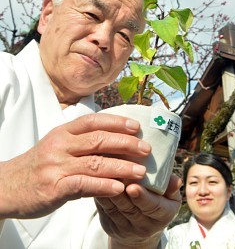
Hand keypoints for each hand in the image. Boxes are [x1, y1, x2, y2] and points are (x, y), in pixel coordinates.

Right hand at [0, 113, 150, 218]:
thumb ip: (82, 142)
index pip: (93, 121)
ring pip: (95, 163)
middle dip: (125, 143)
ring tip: (140, 170)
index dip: (116, 122)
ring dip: (121, 166)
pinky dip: (104, 186)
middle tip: (146, 148)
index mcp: (63, 132)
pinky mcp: (55, 188)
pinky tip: (119, 188)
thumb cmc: (40, 164)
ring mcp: (57, 166)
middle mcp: (60, 145)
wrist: (8, 186)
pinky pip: (84, 185)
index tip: (136, 126)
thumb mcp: (57, 145)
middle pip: (98, 140)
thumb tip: (115, 142)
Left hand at [95, 174, 181, 248]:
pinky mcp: (109, 224)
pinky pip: (103, 208)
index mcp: (162, 216)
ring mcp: (124, 226)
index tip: (133, 186)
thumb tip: (176, 179)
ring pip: (114, 208)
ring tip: (104, 174)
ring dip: (108, 192)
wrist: (142, 230)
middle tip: (117, 178)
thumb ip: (171, 188)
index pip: (153, 207)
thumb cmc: (159, 205)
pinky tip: (96, 180)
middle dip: (122, 194)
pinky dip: (99, 194)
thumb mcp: (171, 199)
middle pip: (130, 208)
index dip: (143, 197)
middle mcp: (143, 225)